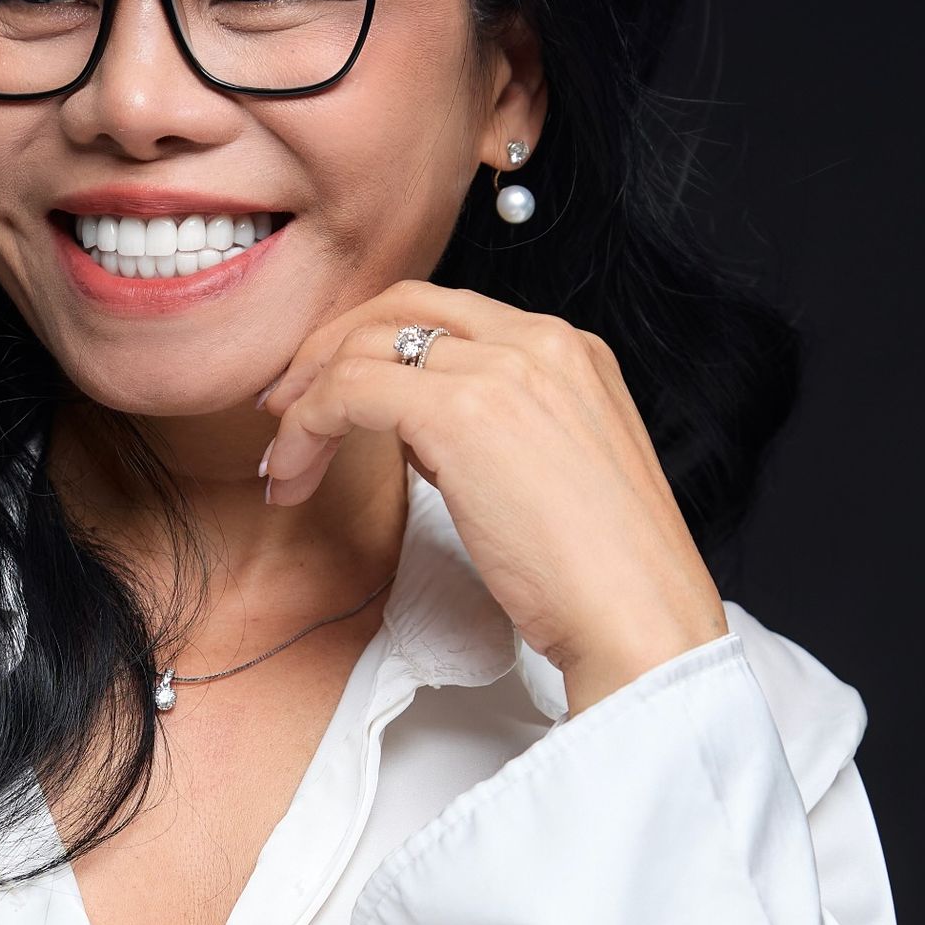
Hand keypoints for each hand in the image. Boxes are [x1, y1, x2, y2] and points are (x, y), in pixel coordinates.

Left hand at [256, 282, 730, 714]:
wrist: (638, 620)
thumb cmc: (602, 576)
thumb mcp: (552, 474)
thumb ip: (492, 433)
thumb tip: (417, 432)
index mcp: (570, 352)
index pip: (450, 314)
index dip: (378, 344)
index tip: (333, 392)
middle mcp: (541, 342)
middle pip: (404, 304)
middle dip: (331, 347)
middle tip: (286, 405)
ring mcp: (504, 370)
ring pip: (367, 343)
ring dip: (308, 395)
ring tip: (286, 457)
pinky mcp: (463, 414)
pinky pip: (350, 389)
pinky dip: (308, 426)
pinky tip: (296, 473)